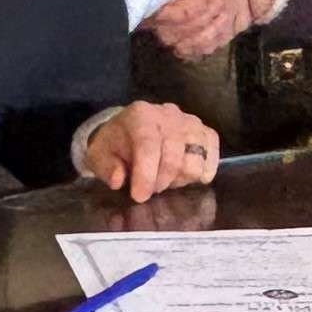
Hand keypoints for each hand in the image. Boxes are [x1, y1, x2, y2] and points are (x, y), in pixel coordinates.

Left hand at [79, 101, 221, 202]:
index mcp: (140, 116)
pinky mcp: (205, 132)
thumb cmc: (115, 145)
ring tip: (165, 177)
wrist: (130, 130)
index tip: (139, 196)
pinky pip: (212, 154)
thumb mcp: (100, 156)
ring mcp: (190, 122)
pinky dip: (202, 171)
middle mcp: (168, 115)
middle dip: (160, 181)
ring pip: (196, 160)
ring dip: (179, 178)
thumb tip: (118, 180)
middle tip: (149, 188)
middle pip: (173, 157)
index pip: (148, 145)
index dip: (145, 174)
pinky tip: (185, 176)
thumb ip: (106, 168)